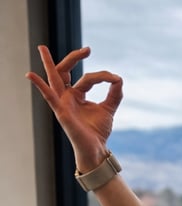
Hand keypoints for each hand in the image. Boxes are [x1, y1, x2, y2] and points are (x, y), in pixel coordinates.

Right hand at [26, 46, 122, 172]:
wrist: (96, 149)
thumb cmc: (98, 131)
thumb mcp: (108, 109)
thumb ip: (114, 94)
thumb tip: (118, 78)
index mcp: (77, 95)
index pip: (87, 78)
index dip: (102, 76)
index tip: (114, 78)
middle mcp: (67, 96)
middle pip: (65, 72)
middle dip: (74, 59)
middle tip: (87, 50)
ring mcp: (62, 103)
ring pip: (53, 79)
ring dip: (48, 64)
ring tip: (42, 48)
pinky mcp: (61, 112)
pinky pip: (48, 97)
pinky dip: (40, 86)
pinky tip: (30, 75)